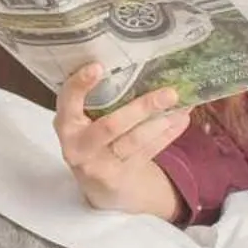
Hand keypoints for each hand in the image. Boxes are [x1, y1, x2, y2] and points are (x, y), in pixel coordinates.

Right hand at [53, 64, 188, 218]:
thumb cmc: (92, 137)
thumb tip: (138, 63)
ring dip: (161, 123)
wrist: (96, 184)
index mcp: (66, 124)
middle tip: (169, 92)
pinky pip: (147, 153)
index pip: (68, 101)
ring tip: (181, 106)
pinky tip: (181, 120)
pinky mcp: (119, 177)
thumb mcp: (83, 120)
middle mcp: (78, 146)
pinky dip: (166, 135)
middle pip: (111, 125)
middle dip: (142, 108)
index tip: (98, 66)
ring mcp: (98, 165)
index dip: (80, 84)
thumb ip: (98, 98)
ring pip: (134, 141)